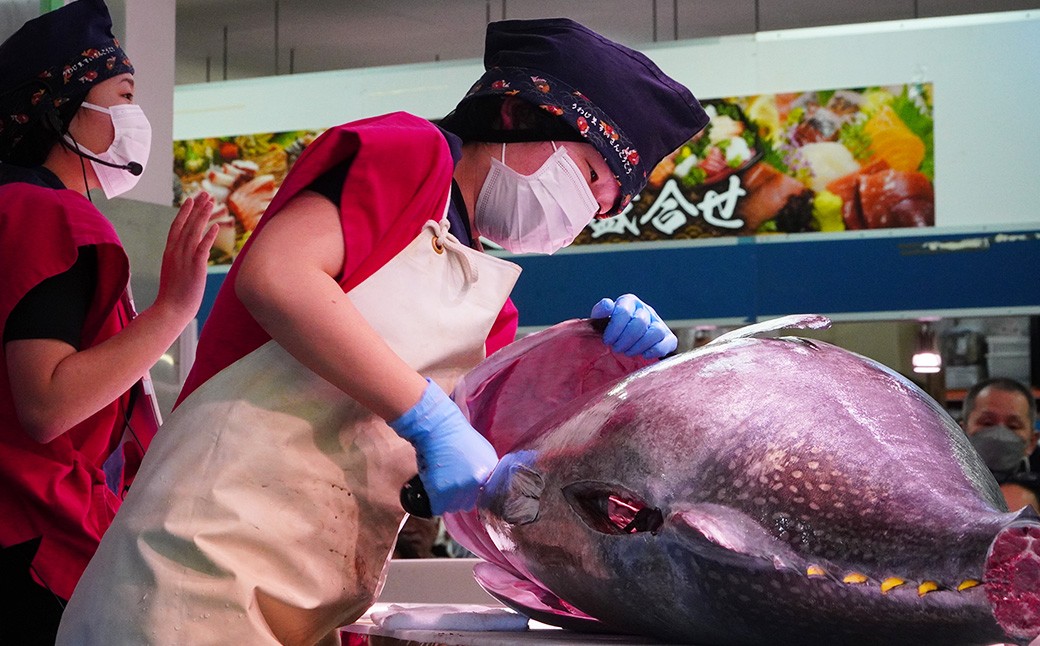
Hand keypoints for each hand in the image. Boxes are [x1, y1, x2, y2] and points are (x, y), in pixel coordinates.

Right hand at [154, 192, 218, 322]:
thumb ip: (182, 261)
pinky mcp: (195, 268)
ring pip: (194, 232)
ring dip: (203, 216)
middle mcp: (176, 252)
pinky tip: (216, 225)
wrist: (170, 310)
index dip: (184, 212)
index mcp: (170, 253)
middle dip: (196, 208)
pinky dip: (209, 236)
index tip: (191, 199)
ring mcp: (184, 259)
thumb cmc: (174, 296)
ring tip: (211, 202)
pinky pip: (202, 248)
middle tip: (205, 193)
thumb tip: (192, 257)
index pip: (177, 227)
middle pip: (186, 225)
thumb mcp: (176, 273)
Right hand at [389, 380, 497, 514]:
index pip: (484, 499)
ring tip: (443, 482)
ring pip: (453, 507)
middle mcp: (475, 484)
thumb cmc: (460, 437)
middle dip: (461, 496)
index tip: (469, 488)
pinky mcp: (439, 491)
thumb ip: (488, 471)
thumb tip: (487, 486)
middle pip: (468, 504)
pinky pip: (438, 508)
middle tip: (452, 481)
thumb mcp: (484, 452)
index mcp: (487, 474)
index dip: (475, 493)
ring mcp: (457, 488)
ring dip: (448, 499)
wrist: (439, 429)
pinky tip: (435, 487)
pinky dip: (436, 501)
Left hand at [591, 294, 676, 358]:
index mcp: (629, 302)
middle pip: (640, 322)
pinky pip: (668, 342)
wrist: (621, 342)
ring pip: (656, 331)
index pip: (624, 311)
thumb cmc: (610, 330)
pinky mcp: (668, 337)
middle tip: (617, 349)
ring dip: (640, 346)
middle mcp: (645, 309)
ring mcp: (658, 322)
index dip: (614, 328)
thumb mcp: (600, 320)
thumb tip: (607, 305)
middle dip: (626, 339)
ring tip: (628, 352)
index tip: (607, 341)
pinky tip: (644, 355)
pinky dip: (656, 350)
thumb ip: (600, 312)